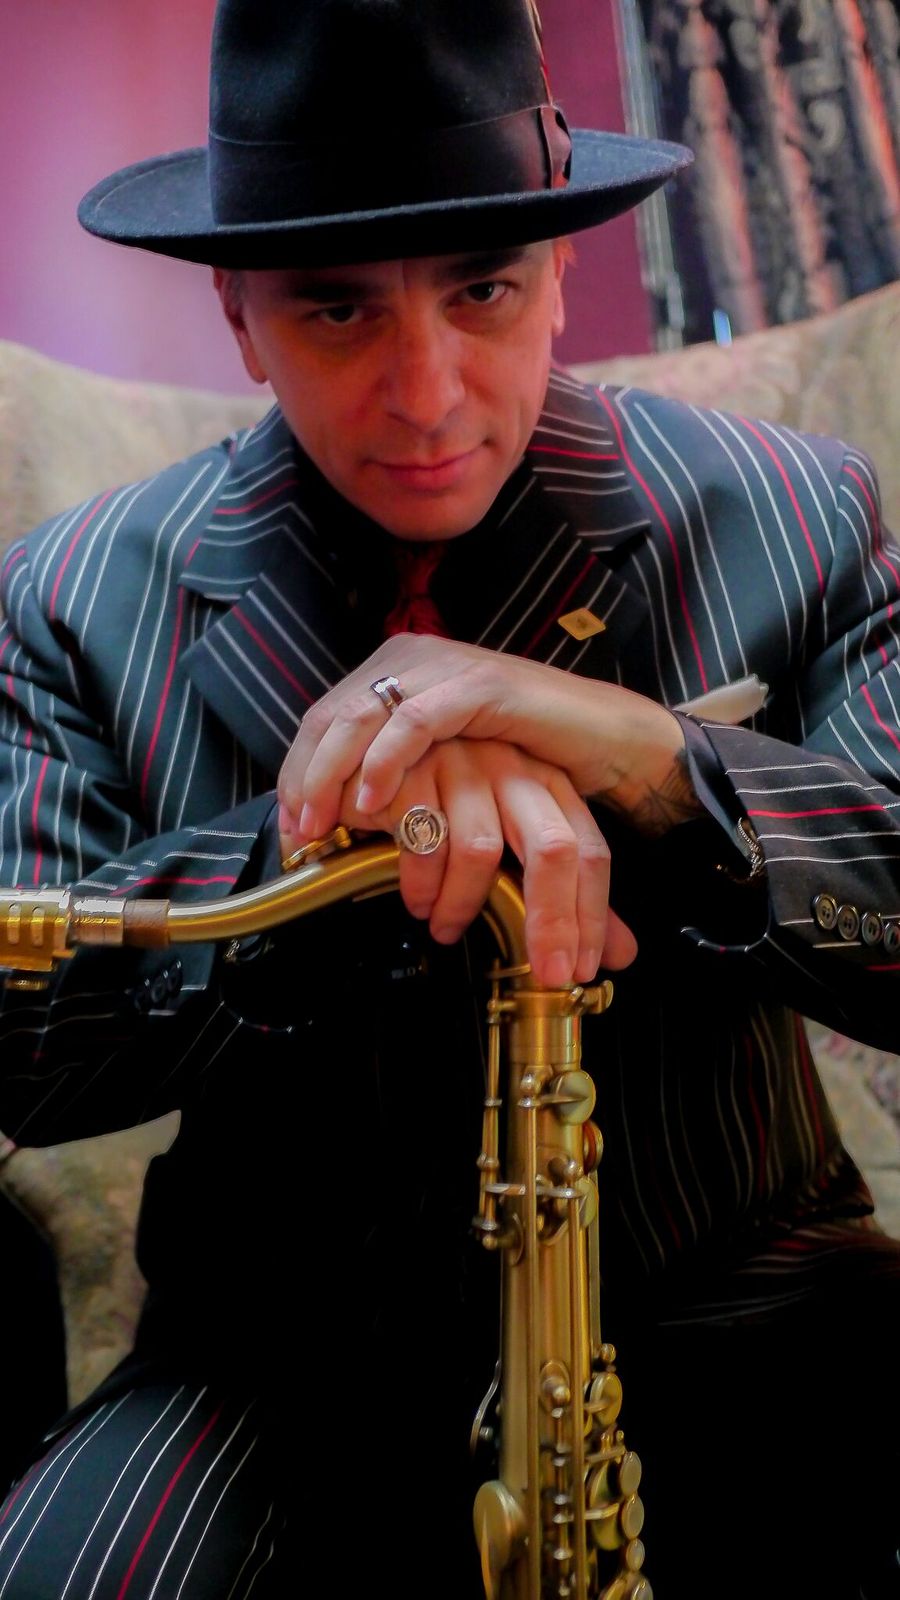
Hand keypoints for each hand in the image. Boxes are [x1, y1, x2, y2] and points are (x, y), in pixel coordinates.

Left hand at [278, 634, 690, 842]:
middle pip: (333, 715)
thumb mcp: (445, 764)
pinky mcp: (479, 685)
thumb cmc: (523, 757)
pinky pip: (415, 721)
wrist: (601, 738)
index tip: (292, 828)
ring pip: (362, 714)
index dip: (298, 773)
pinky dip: (385, 762)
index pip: (325, 717)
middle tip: (299, 833)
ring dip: (333, 775)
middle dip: (306, 778)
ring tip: (326, 824)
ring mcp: (447, 666)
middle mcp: (416, 656)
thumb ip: (396, 772)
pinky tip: (373, 803)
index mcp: (400, 669)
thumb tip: (337, 816)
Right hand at [280, 738, 636, 985]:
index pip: (589, 849)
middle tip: (546, 973)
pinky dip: (420, 885)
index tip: (578, 969)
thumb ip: (561, 893)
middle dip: (552, 920)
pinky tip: (418, 900)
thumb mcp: (506, 836)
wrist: (372, 745)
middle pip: (552, 848)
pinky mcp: (409, 767)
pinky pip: (423, 841)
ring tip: (445, 927)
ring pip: (481, 850)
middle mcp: (512, 767)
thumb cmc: (445, 797)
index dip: (591, 914)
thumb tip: (619, 955)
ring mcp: (461, 762)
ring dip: (463, 905)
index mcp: (546, 782)